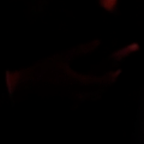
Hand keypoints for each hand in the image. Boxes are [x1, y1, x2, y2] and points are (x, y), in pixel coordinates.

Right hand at [6, 41, 120, 102]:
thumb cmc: (43, 70)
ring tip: (106, 81)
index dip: (112, 76)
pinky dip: (90, 94)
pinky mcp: (66, 101)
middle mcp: (80, 94)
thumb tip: (98, 42)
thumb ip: (81, 50)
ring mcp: (72, 99)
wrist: (24, 86)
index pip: (103, 82)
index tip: (120, 70)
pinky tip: (89, 89)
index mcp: (81, 83)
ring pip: (92, 97)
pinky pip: (83, 99)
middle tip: (116, 74)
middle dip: (109, 83)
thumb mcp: (62, 57)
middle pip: (100, 91)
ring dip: (101, 89)